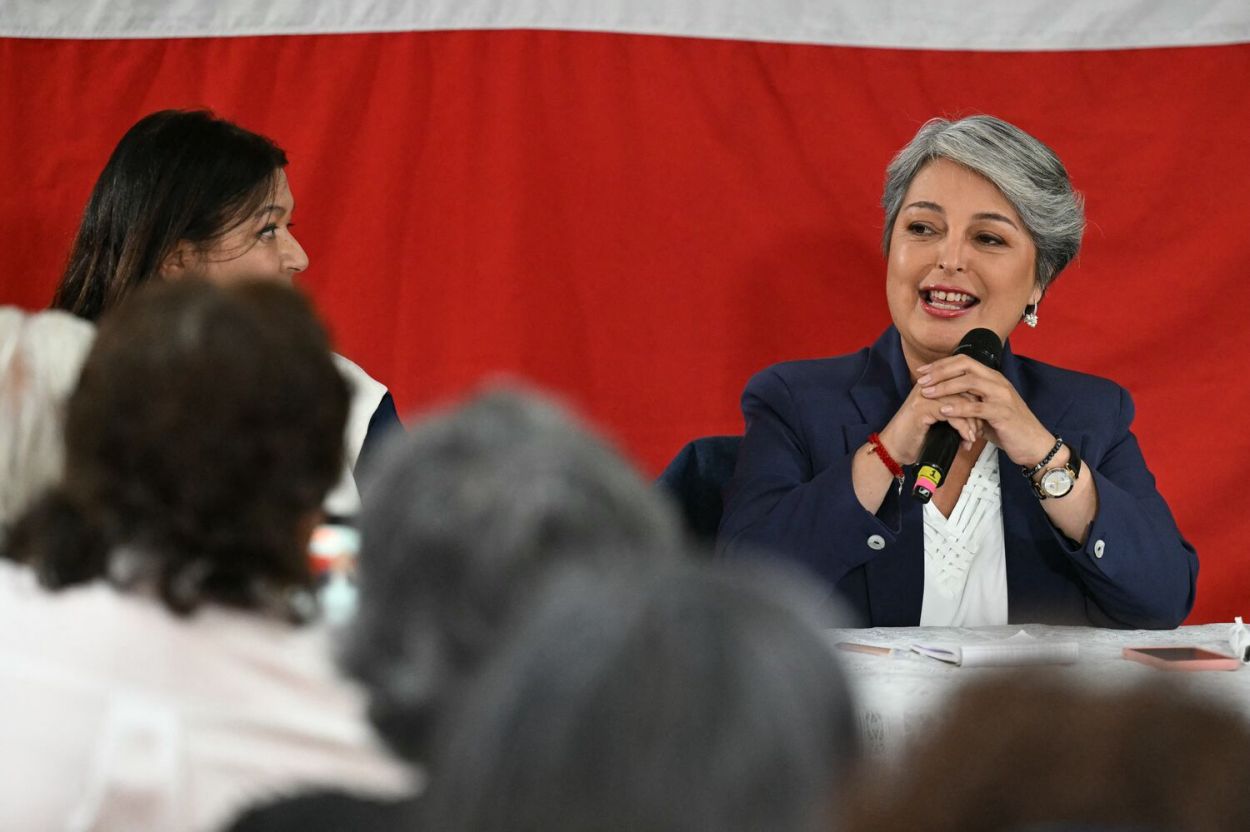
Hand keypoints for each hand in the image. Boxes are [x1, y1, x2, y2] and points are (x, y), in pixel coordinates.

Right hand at [876, 375, 983, 465]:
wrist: (893, 449)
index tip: (982, 419)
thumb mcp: (938, 421)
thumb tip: (978, 415)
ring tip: (973, 436)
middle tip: (980, 430)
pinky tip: (966, 438)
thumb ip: (953, 412)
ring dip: (971, 422)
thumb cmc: (915, 437)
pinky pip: (951, 413)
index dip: (976, 401)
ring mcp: (924, 396)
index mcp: (932, 385)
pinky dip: (963, 428)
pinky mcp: (922, 408)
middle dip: (976, 411)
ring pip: (960, 401)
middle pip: (964, 389)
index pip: (962, 382)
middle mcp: (928, 386)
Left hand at [914, 355, 1056, 467]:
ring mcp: (1002, 396)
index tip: (922, 371)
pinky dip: (959, 407)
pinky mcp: (1003, 413)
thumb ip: (969, 401)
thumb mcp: (986, 409)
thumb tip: (944, 399)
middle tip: (921, 379)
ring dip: (945, 386)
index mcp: (992, 378)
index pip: (964, 361)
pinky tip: (944, 410)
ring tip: (927, 392)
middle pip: (965, 366)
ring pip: (970, 382)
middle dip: (940, 371)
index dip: (941, 364)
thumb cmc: (1008, 428)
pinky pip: (978, 407)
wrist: (1034, 444)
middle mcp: (997, 382)